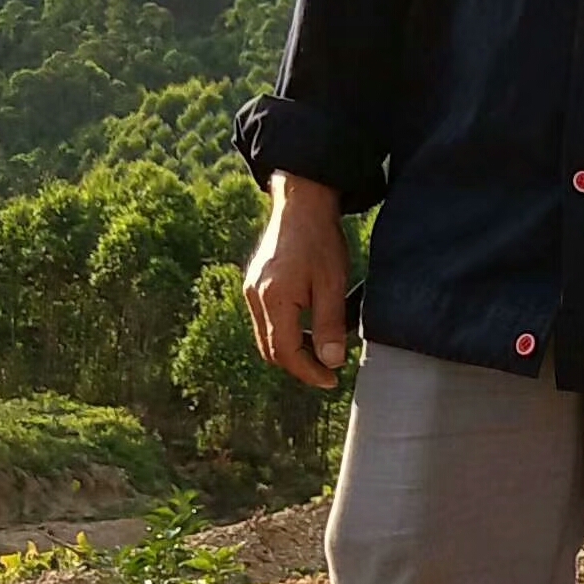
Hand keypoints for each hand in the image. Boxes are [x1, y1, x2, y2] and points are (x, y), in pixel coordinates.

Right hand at [243, 174, 352, 389]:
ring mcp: (250, 290)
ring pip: (266, 337)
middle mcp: (254, 297)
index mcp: (273, 299)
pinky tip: (308, 328)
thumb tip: (330, 362)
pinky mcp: (253, 284)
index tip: (331, 380)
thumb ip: (329, 326)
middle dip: (299, 366)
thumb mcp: (333, 285)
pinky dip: (285, 332)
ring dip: (292, 350)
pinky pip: (265, 321)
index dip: (309, 373)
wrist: (302, 203)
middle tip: (328, 370)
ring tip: (322, 349)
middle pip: (271, 351)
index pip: (286, 353)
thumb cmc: (320, 240)